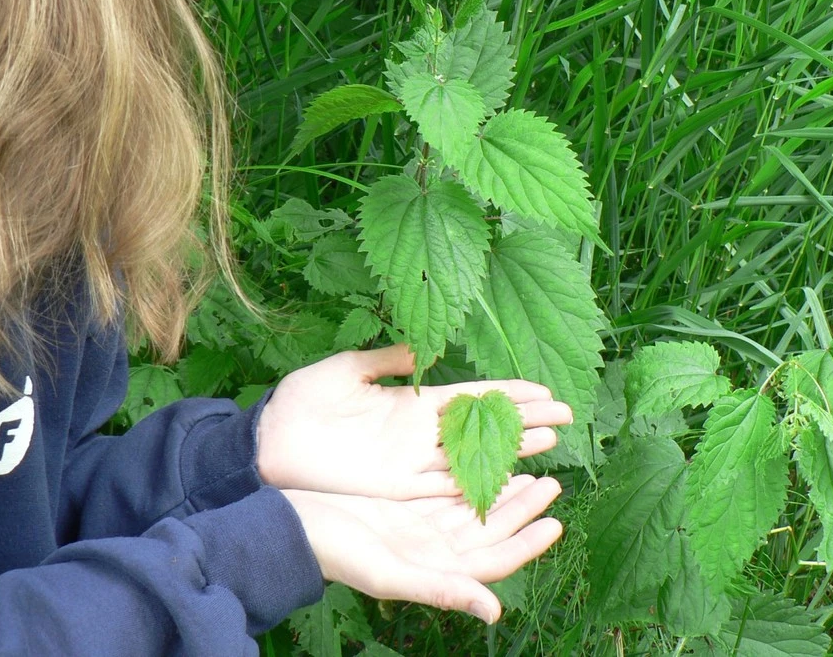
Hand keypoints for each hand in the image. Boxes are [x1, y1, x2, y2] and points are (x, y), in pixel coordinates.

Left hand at [256, 344, 572, 497]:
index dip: (507, 393)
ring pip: (472, 456)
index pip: (470, 396)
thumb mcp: (347, 368)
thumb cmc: (299, 400)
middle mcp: (417, 432)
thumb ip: (387, 359)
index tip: (543, 389)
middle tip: (566, 417)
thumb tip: (423, 347)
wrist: (266, 439)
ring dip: (511, 451)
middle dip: (524, 421)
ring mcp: (408, 461)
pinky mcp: (393, 486)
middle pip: (483, 427)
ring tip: (551, 443)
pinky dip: (474, 482)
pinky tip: (506, 477)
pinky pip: (442, 485)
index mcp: (409, 401)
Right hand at [283, 474, 562, 622]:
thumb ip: (443, 590)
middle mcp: (434, 548)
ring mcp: (420, 526)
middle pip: (491, 530)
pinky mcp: (406, 505)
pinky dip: (472, 478)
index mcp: (436, 569)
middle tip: (551, 483)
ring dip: (502, 491)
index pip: (495, 559)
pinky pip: (450, 491)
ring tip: (531, 469)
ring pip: (474, 508)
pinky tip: (485, 461)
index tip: (556, 522)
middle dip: (523, 509)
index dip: (527, 543)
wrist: (293, 528)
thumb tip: (494, 611)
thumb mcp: (390, 573)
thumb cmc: (337, 553)